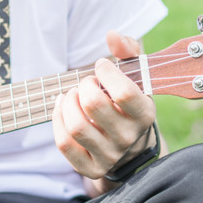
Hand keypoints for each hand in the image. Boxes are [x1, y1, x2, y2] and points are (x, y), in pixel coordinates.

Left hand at [52, 31, 156, 183]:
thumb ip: (127, 50)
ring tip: (73, 95)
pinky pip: (64, 143)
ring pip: (76, 127)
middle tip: (86, 82)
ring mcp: (110, 155)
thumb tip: (112, 35)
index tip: (101, 66)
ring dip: (68, 103)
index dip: (107, 73)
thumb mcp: (136, 75)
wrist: (131, 144)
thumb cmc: (128, 101)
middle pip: (94, 106)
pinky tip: (63, 108)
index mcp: (145, 114)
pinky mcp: (91, 167)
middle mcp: (129, 137)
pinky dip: (57, 120)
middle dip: (84, 86)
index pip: (124, 92)